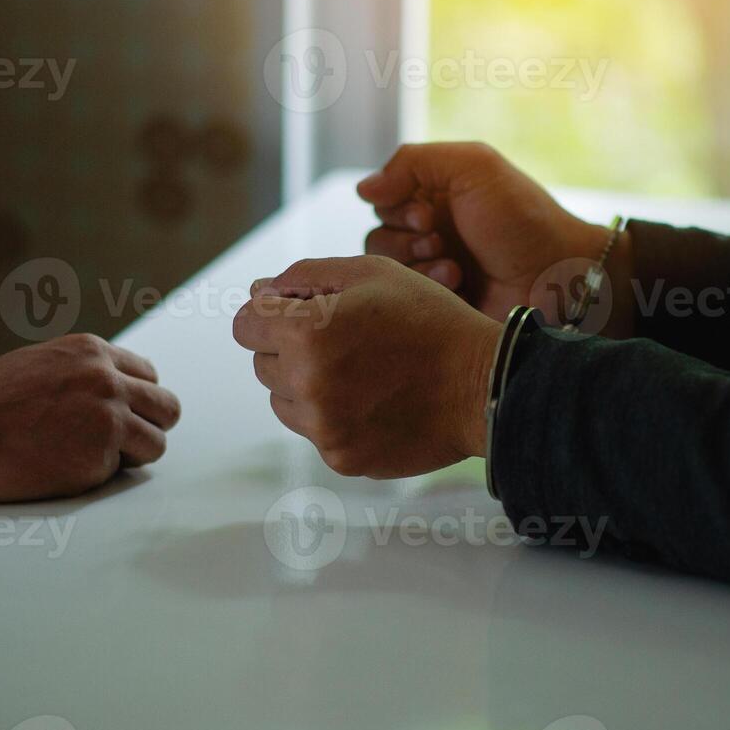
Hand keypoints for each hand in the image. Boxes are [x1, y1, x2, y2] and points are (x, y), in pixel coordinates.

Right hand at [0, 334, 181, 502]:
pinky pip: (120, 473)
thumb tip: (122, 391)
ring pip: (156, 444)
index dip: (137, 400)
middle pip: (168, 408)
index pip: (149, 375)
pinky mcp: (97, 459)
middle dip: (150, 427)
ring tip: (85, 459)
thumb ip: (85, 373)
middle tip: (121, 445)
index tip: (119, 416)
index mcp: (93, 353)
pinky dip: (98, 477)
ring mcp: (107, 419)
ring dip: (131, 457)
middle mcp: (108, 381)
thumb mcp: (42, 365)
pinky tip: (59, 469)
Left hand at [233, 256, 500, 478]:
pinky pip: (314, 431)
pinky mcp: (341, 456)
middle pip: (262, 363)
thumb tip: (258, 292)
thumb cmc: (430, 321)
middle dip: (290, 347)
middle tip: (343, 340)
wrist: (484, 385)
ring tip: (359, 371)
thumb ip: (304, 276)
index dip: (270, 313)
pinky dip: (333, 415)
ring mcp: (323, 426)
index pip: (246, 324)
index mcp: (307, 330)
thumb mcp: (372, 273)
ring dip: (305, 384)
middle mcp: (306, 382)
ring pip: (282, 400)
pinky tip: (373, 400)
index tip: (300, 313)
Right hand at [358, 142, 634, 334]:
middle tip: (439, 241)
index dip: (394, 205)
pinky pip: (404, 301)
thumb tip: (362, 189)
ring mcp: (434, 272)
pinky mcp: (439, 307)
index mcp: (437, 196)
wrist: (559, 277)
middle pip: (377, 237)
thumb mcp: (473, 167)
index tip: (426, 214)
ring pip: (386, 271)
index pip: (382, 199)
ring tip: (454, 267)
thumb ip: (413, 162)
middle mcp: (431, 233)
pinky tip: (458, 284)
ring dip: (415, 265)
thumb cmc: (522, 218)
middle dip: (403, 239)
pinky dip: (427, 289)